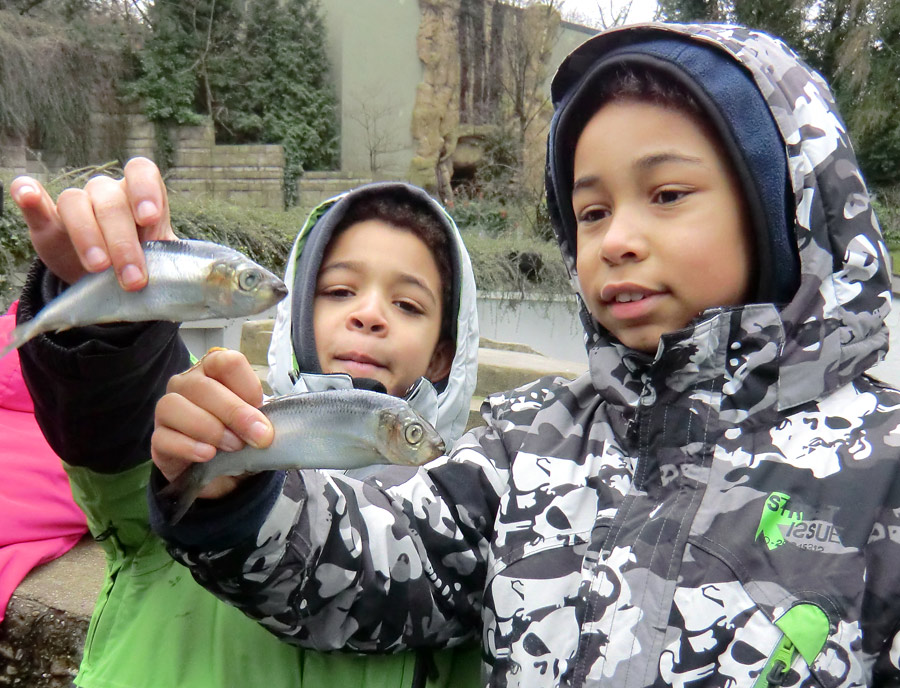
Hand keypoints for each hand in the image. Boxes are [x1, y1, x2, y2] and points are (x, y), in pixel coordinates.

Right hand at [10, 157, 175, 287]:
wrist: (109, 287)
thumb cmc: (142, 270)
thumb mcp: (161, 267)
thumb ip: (170, 265)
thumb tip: (189, 282)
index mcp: (140, 198)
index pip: (142, 172)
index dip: (145, 190)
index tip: (150, 219)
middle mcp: (109, 194)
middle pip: (111, 199)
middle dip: (123, 241)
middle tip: (133, 278)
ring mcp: (78, 205)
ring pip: (76, 201)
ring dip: (88, 235)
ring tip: (98, 267)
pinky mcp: (48, 221)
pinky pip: (34, 200)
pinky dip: (29, 195)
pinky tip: (28, 195)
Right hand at [152, 348, 274, 498]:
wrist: (221, 470)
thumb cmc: (239, 434)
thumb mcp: (255, 422)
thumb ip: (259, 419)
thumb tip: (263, 431)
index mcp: (214, 370)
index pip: (227, 362)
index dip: (247, 386)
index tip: (262, 409)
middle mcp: (186, 383)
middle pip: (202, 386)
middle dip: (234, 412)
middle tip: (257, 437)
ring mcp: (167, 409)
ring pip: (174, 406)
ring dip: (209, 428)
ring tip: (232, 446)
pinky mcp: (157, 438)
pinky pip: (164, 437)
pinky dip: (189, 447)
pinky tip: (208, 455)